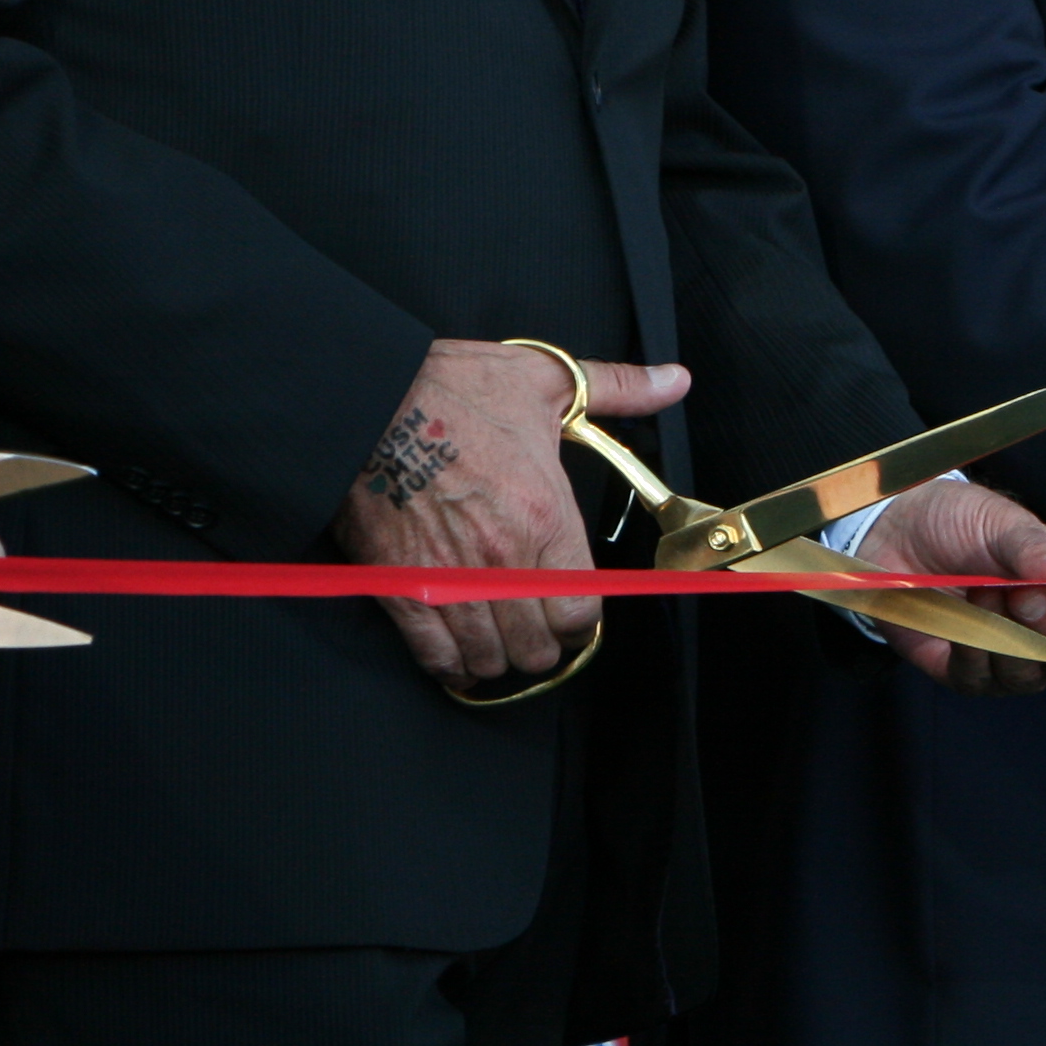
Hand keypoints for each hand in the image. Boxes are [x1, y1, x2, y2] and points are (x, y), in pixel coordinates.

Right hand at [330, 339, 681, 689]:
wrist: (368, 399)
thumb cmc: (454, 389)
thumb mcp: (547, 379)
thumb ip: (619, 387)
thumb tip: (677, 380)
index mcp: (544, 515)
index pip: (581, 608)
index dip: (582, 621)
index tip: (574, 614)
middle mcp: (501, 557)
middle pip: (537, 645)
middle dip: (543, 646)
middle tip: (538, 632)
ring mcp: (449, 578)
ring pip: (490, 658)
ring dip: (500, 658)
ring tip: (502, 644)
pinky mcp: (399, 588)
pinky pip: (433, 655)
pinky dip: (450, 665)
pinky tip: (459, 658)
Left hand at [856, 476, 1045, 694]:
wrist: (890, 536)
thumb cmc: (957, 522)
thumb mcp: (1001, 522)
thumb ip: (1040, 550)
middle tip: (1024, 594)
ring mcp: (1014, 658)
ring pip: (1036, 675)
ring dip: (1007, 635)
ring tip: (980, 590)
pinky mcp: (973, 676)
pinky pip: (986, 680)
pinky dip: (972, 649)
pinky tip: (959, 618)